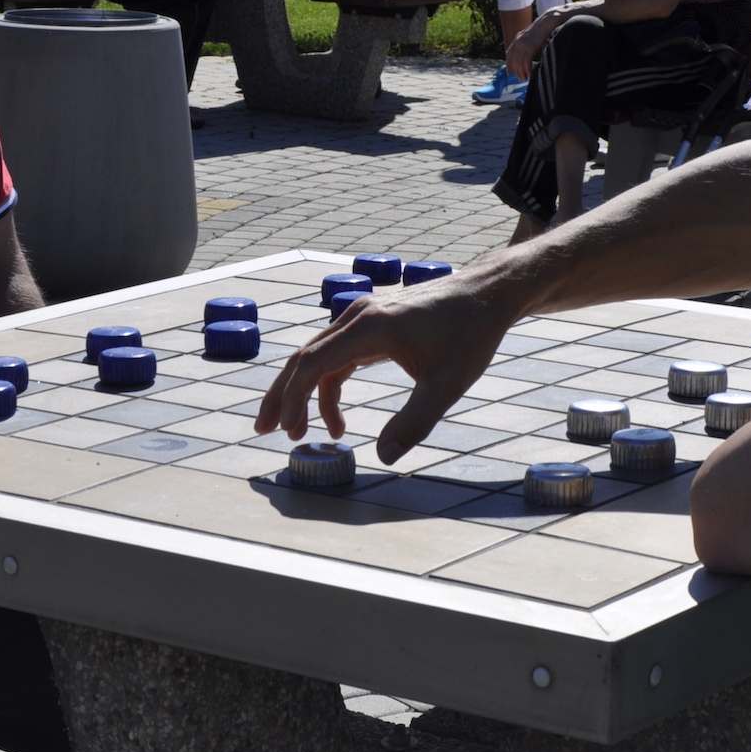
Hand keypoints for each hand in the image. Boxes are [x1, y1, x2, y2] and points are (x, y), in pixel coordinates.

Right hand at [255, 276, 514, 462]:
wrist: (485, 295)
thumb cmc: (470, 334)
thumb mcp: (447, 384)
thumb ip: (414, 422)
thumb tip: (383, 457)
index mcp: (370, 327)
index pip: (314, 362)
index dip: (295, 398)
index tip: (288, 431)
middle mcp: (358, 317)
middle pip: (303, 357)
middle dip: (283, 396)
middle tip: (265, 431)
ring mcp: (362, 318)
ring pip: (316, 357)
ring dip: (302, 393)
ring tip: (296, 432)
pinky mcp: (371, 325)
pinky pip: (336, 357)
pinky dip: (327, 387)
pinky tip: (335, 419)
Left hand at [506, 13, 559, 80]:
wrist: (551, 19)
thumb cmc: (546, 28)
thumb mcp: (533, 37)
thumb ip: (530, 44)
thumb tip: (530, 55)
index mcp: (518, 38)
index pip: (510, 53)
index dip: (509, 63)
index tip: (509, 72)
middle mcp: (518, 40)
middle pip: (514, 60)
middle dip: (517, 71)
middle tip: (521, 79)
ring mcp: (523, 43)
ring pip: (519, 62)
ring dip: (522, 72)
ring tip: (526, 78)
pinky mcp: (530, 46)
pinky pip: (526, 61)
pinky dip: (528, 70)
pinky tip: (530, 75)